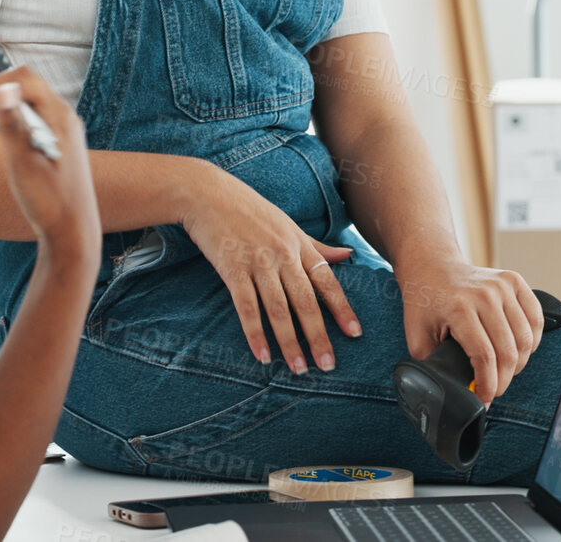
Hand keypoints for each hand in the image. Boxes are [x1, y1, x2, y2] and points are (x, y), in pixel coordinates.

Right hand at [0, 43, 99, 251]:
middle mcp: (61, 116)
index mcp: (59, 117)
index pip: (23, 81)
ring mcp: (58, 128)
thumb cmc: (49, 201)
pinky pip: (27, 111)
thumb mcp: (24, 163)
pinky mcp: (51, 140)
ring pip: (24, 95)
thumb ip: (11, 123)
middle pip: (24, 81)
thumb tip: (1, 87)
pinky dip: (6, 102)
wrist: (72, 232)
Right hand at [178, 171, 359, 373]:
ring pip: (278, 309)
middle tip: (328, 365)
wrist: (206, 193)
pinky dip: (255, 333)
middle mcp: (282, 254)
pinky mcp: (232, 268)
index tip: (355, 334)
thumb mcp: (286, 223)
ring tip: (299, 367)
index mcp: (298, 244)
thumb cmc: (247, 208)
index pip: (326, 282)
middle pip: (305, 301)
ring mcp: (257, 261)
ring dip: (290, 341)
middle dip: (318, 336)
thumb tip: (347, 256)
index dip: (342, 309)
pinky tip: (263, 354)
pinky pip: (246, 306)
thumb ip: (316, 245)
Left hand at [393, 257, 543, 403]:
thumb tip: (453, 392)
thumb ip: (434, 365)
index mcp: (459, 308)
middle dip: (503, 379)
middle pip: (508, 351)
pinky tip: (518, 350)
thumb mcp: (417, 337)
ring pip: (525, 339)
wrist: (431, 267)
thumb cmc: (424, 304)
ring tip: (504, 371)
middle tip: (494, 389)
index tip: (484, 398)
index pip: (484, 356)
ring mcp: (502, 286)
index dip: (488, 384)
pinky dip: (531, 341)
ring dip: (518, 363)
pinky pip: (535, 319)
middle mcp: (484, 295)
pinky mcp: (514, 281)